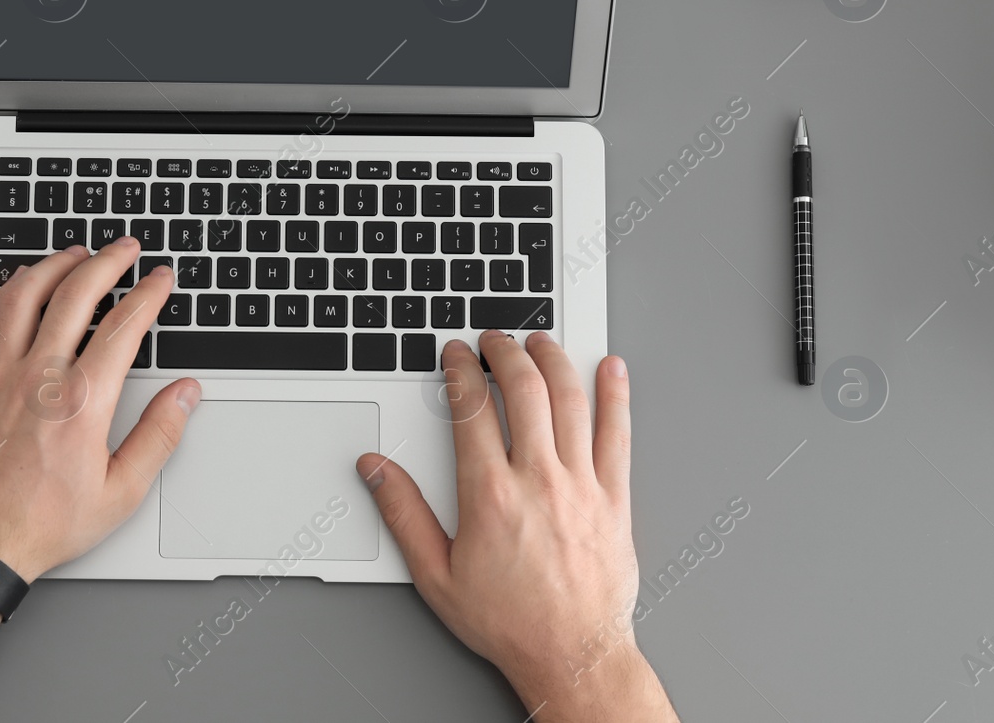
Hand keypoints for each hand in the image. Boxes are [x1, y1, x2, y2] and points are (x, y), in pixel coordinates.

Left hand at [0, 238, 200, 581]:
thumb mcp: (120, 492)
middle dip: (107, 261)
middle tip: (124, 249)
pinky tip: (17, 287)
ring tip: (75, 253)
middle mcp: (37, 378)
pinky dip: (4, 294)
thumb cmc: (42, 523)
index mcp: (81, 402)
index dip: (149, 294)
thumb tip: (185, 396)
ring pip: (24, 296)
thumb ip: (159, 436)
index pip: (124, 326)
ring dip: (53, 265)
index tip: (161, 279)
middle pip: (75, 294)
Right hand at [356, 331, 676, 720]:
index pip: (471, 409)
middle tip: (494, 340)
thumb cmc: (509, 621)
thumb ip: (402, 513)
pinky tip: (611, 370)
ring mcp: (581, 485)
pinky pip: (618, 434)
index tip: (455, 356)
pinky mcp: (615, 497)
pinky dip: (615, 395)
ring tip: (539, 342)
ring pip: (569, 399)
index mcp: (490, 494)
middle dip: (505, 352)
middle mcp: (538, 480)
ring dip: (552, 360)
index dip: (459, 371)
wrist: (573, 655)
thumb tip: (375, 470)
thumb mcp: (435, 574)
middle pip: (523, 389)